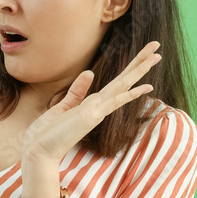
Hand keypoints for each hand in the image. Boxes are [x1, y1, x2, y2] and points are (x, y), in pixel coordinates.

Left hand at [22, 41, 161, 165]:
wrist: (38, 152)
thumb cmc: (47, 134)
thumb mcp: (62, 106)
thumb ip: (77, 91)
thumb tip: (89, 73)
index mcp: (93, 103)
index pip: (116, 82)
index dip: (130, 67)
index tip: (145, 54)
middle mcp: (99, 106)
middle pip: (123, 80)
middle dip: (140, 63)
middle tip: (157, 45)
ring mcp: (97, 112)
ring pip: (122, 87)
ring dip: (139, 71)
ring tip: (157, 56)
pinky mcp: (90, 117)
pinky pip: (113, 103)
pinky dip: (128, 94)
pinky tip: (145, 87)